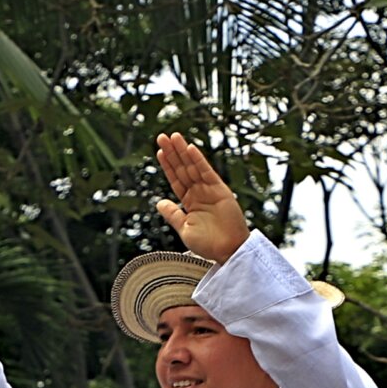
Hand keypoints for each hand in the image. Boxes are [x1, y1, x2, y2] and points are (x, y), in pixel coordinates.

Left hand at [153, 132, 250, 262]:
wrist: (227, 251)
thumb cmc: (208, 244)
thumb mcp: (184, 229)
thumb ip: (173, 215)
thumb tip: (159, 203)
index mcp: (189, 202)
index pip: (176, 179)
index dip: (168, 166)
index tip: (160, 152)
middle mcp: (199, 193)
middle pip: (183, 169)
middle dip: (173, 153)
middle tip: (162, 136)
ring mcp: (209, 190)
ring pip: (193, 167)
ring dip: (183, 151)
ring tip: (173, 137)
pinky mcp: (220, 190)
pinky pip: (207, 172)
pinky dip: (198, 160)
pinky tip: (190, 149)